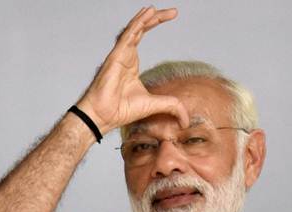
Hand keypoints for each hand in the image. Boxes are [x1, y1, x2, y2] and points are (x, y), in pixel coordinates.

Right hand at [76, 6, 188, 133]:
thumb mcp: (154, 105)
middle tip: (173, 11)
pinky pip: (128, 35)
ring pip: (133, 29)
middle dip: (156, 18)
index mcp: (131, 62)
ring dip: (147, 18)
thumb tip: (186, 120)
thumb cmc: (121, 110)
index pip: (143, 36)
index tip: (172, 17)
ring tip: (158, 9)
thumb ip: (171, 107)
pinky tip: (147, 14)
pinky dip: (138, 24)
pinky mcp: (116, 56)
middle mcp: (125, 55)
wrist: (105, 116)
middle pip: (140, 29)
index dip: (155, 24)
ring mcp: (119, 54)